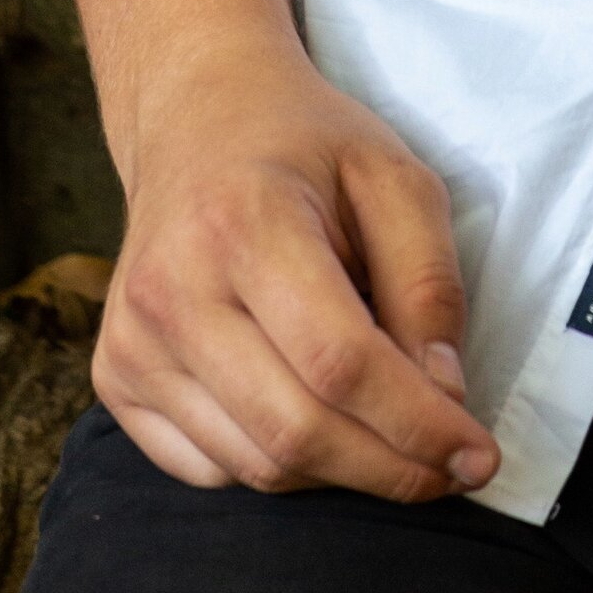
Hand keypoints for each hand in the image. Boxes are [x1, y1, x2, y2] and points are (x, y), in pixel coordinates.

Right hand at [93, 25, 498, 501]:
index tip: (478, 457)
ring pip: (253, 466)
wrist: (195, 117)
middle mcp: (173, 289)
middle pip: (294, 430)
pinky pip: (209, 469)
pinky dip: (277, 467)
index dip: (416, 423)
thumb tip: (443, 396)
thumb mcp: (393, 177)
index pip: (339, 362)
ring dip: (339, 475)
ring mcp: (133, 340)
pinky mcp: (114, 377)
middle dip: (388, 469)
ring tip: (389, 438)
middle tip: (448, 472)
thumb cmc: (306, 145)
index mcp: (244, 222)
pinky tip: (316, 421)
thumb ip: (428, 282)